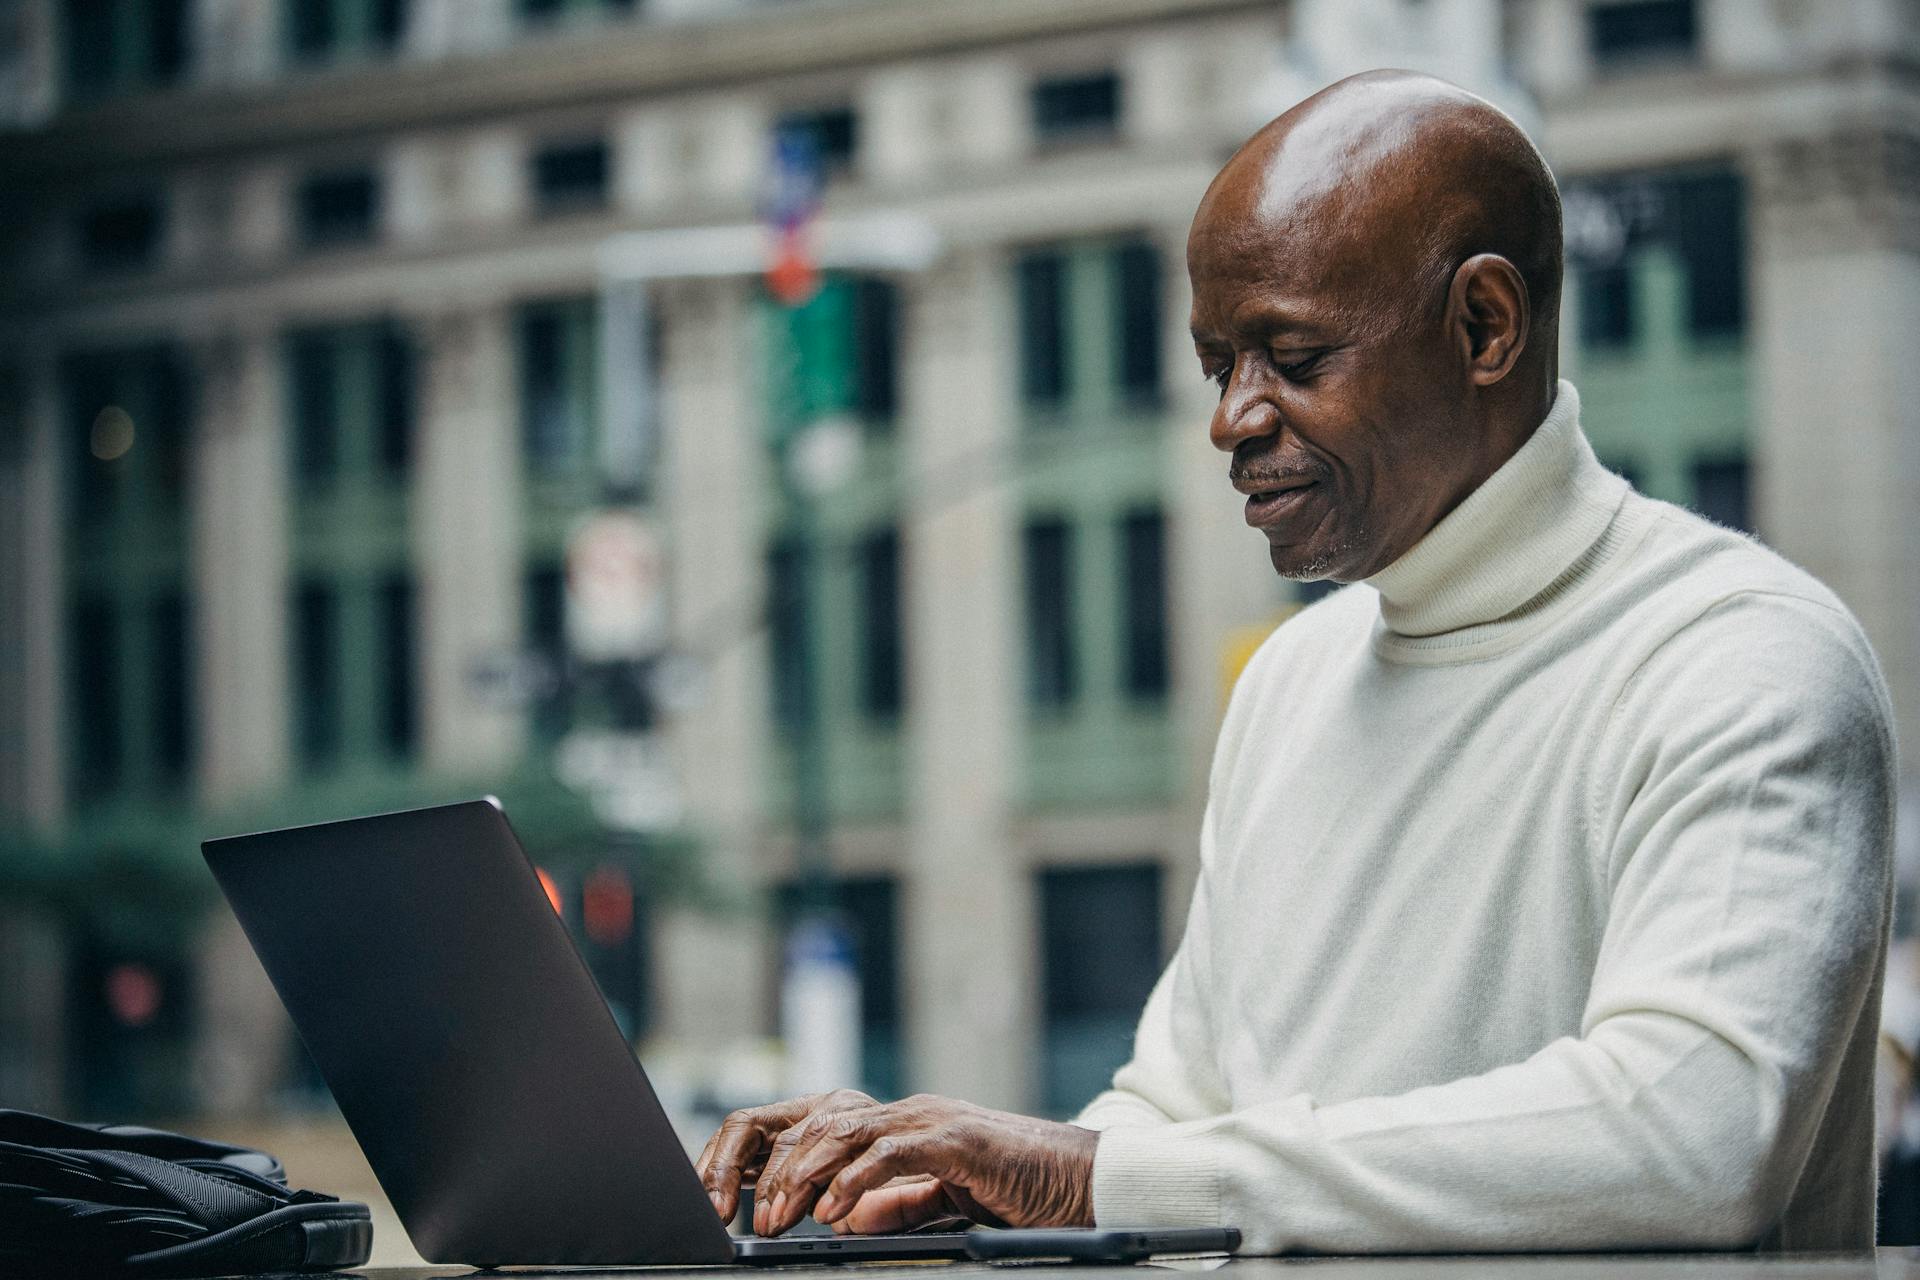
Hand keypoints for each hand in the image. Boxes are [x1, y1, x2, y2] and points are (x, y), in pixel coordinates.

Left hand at [706, 1092, 1097, 1236]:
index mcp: (907, 1124)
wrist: (1081, 1182)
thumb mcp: (946, 1199)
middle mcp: (913, 1113)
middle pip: (826, 1125)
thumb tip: (852, 1217)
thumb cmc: (1021, 1191)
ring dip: (807, 1175)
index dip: (789, 1163)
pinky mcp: (956, 1139)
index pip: (829, 1130)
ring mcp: (934, 1120)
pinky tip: (833, 1209)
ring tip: (783, 1213)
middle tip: (760, 1215)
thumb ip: (901, 1202)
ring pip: (848, 1131)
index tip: (763, 1203)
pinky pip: (891, 1153)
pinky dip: (854, 1181)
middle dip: (784, 1170)